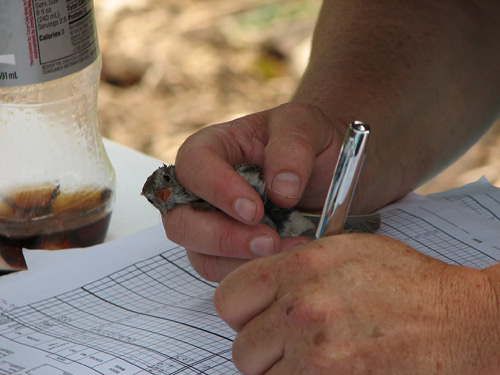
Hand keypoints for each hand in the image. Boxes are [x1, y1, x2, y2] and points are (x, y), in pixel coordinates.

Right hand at [163, 103, 346, 280]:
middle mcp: (201, 190)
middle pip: (182, 221)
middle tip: (268, 243)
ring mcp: (210, 225)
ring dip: (240, 263)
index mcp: (212, 148)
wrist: (324, 168)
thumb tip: (281, 190)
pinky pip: (224, 274)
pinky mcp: (226, 253)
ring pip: (201, 255)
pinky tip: (283, 264)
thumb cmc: (305, 141)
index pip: (193, 166)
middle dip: (223, 238)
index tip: (254, 210)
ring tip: (286, 255)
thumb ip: (292, 148)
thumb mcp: (305, 125)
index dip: (217, 190)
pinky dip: (252, 275)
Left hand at [214, 234, 499, 373]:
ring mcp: (317, 355)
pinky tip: (333, 371)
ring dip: (285, 374)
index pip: (228, 299)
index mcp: (300, 267)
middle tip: (297, 345)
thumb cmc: (408, 285)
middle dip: (266, 350)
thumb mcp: (346, 251)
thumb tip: (259, 289)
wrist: (462, 323)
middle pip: (243, 348)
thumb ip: (295, 266)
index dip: (242, 313)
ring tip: (321, 359)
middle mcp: (302, 309)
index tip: (257, 319)